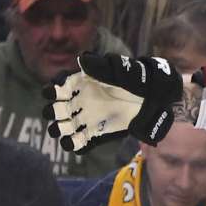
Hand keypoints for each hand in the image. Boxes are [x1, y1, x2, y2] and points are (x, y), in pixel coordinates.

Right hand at [44, 53, 182, 153]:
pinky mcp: (96, 134)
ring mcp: (87, 119)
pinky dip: (73, 145)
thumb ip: (101, 66)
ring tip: (67, 128)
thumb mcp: (120, 71)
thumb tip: (82, 60)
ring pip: (61, 128)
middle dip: (52, 110)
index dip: (52, 88)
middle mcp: (80, 102)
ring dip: (58, 130)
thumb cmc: (136, 80)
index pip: (56, 86)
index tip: (56, 90)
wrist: (153, 99)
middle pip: (53, 109)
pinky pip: (78, 144)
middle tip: (63, 109)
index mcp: (81, 85)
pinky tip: (78, 142)